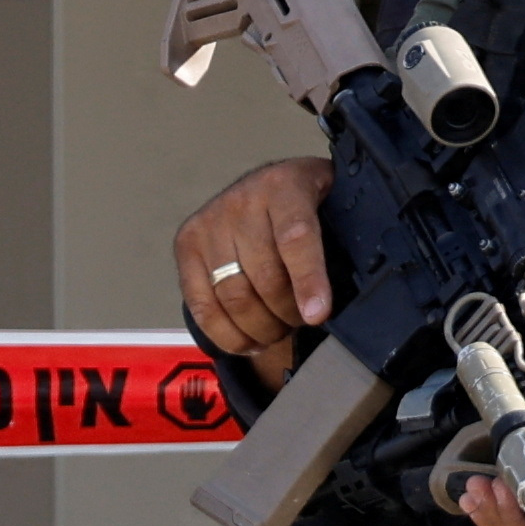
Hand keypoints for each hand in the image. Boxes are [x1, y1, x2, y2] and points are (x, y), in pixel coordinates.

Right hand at [179, 158, 341, 375]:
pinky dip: (227, 334)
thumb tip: (332, 301)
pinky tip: (249, 341)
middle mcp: (242, 199)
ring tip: (277, 331)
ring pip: (233, 296)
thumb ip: (338, 243)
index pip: (295, 236)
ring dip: (260, 328)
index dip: (307, 280)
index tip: (318, 315)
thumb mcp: (333, 207)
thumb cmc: (307, 205)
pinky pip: (201, 304)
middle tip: (302, 322)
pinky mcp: (186, 243)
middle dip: (287, 314)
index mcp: (285, 184)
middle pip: (263, 276)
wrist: (267, 185)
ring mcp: (210, 222)